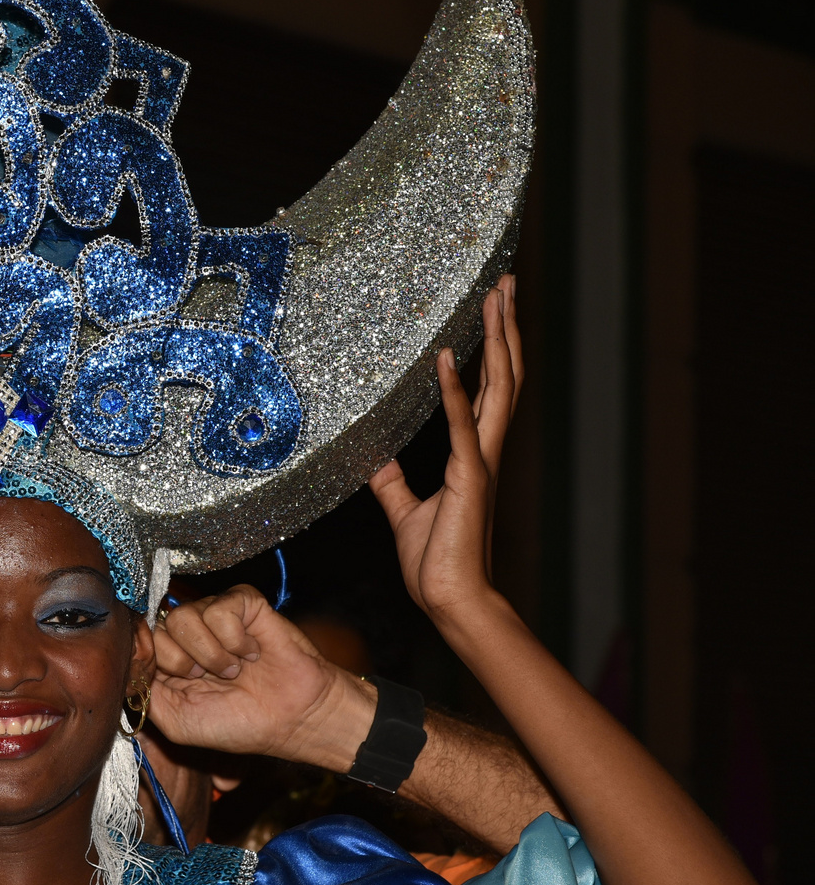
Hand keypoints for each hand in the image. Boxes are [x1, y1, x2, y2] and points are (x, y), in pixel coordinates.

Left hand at [149, 585, 373, 771]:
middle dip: (182, 663)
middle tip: (211, 680)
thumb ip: (144, 690)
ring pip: (184, 616)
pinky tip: (252, 653)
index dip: (152, 659)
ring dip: (212, 654)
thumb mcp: (176, 720)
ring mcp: (214, 614)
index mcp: (168, 658)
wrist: (292, 718)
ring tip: (235, 671)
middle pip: (158, 627)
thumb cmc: (237, 723)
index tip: (178, 682)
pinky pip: (220, 608)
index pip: (138, 639)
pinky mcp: (242, 602)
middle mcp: (187, 633)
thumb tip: (128, 658)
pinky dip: (236, 640)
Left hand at [369, 276, 520, 621]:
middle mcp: (484, 450)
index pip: (489, 389)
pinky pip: (462, 427)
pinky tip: (447, 359)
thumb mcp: (403, 509)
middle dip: (506, 328)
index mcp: (473, 455)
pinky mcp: (469, 479)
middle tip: (508, 284)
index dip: (494, 348)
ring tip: (497, 299)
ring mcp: (480, 462)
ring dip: (497, 342)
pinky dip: (456, 392)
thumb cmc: (435, 562)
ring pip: (498, 389)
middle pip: (504, 375)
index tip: (495, 309)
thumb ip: (392, 479)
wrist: (450, 599)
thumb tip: (375, 457)